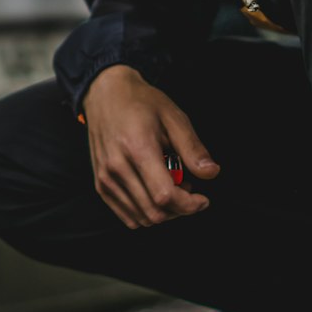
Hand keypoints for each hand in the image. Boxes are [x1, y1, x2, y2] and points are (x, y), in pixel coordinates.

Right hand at [82, 64, 219, 228]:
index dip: (189, 205)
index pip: (165, 196)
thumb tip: (211, 173)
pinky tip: (154, 193)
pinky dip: (147, 213)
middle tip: (188, 189)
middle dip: (180, 210)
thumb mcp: (173, 117)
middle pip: (155, 212)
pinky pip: (128, 217)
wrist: (105, 93)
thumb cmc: (140, 102)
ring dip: (164, 212)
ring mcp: (105, 178)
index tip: (202, 198)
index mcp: (137, 148)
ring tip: (171, 187)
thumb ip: (193, 148)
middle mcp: (117, 167)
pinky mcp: (100, 184)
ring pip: (142, 218)